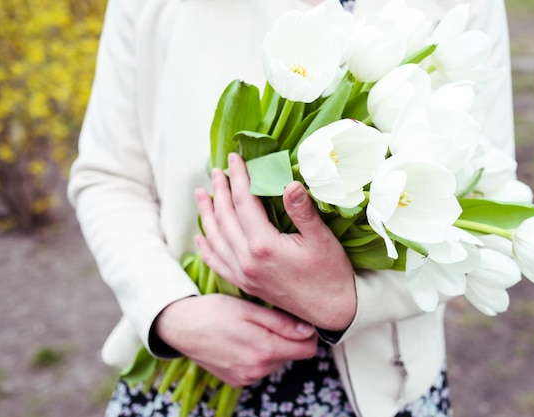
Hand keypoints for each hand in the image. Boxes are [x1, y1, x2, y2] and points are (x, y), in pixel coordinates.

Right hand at [155, 294, 317, 386]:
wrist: (180, 326)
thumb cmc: (214, 311)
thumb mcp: (250, 309)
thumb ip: (281, 322)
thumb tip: (309, 330)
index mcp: (264, 350)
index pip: (307, 350)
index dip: (308, 333)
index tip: (299, 320)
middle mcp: (257, 370)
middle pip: (292, 355)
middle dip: (288, 339)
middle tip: (270, 320)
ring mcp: (246, 378)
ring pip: (276, 362)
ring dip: (272, 346)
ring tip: (253, 328)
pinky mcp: (237, 381)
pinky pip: (260, 369)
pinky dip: (258, 355)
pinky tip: (243, 340)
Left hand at [194, 153, 356, 330]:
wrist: (332, 311)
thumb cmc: (331, 273)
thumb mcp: (321, 238)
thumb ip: (302, 210)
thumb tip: (290, 183)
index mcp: (264, 246)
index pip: (244, 203)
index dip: (239, 177)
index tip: (235, 158)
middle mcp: (247, 261)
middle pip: (225, 218)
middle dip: (219, 191)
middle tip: (216, 170)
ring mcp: (243, 274)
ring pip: (216, 239)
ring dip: (207, 215)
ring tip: (201, 194)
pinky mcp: (246, 284)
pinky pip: (218, 263)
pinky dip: (207, 247)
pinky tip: (202, 236)